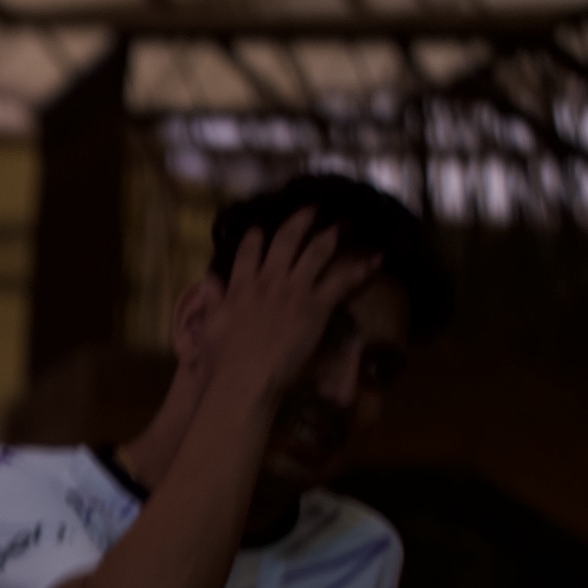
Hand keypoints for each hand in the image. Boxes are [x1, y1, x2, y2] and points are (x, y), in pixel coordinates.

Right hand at [193, 206, 380, 402]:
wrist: (244, 377)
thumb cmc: (222, 361)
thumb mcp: (210, 326)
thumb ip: (212, 299)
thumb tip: (209, 279)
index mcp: (241, 287)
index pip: (249, 252)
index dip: (256, 236)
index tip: (261, 227)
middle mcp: (268, 281)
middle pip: (286, 241)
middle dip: (300, 221)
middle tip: (312, 209)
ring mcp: (294, 291)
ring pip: (316, 252)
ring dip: (332, 234)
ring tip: (344, 222)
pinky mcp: (316, 305)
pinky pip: (343, 280)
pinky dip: (362, 268)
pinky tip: (378, 258)